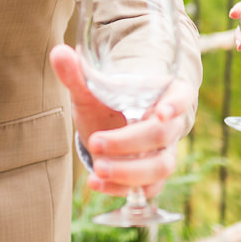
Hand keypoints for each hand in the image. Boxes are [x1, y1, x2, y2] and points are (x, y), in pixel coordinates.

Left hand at [50, 44, 188, 197]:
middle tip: (95, 142)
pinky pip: (147, 189)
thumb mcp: (91, 89)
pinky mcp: (151, 177)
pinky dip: (121, 189)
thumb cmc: (106, 103)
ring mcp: (163, 153)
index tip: (160, 113)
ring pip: (160, 167)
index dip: (175, 105)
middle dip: (129, 142)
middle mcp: (169, 126)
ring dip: (129, 171)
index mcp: (163, 95)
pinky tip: (95, 183)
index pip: (182, 97)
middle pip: (163, 135)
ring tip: (98, 169)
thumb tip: (59, 53)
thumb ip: (77, 74)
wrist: (106, 128)